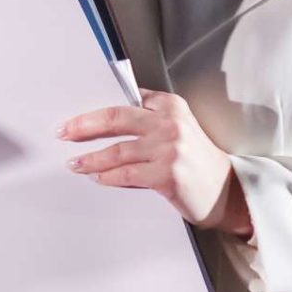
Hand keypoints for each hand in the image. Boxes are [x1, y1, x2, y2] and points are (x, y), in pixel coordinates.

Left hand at [59, 90, 251, 235]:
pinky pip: (126, 174)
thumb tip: (104, 120)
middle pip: (115, 118)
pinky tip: (97, 178)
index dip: (96, 108)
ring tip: (75, 163)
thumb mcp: (179, 128)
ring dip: (90, 159)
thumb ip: (149, 118)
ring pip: (117, 150)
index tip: (75, 116)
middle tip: (64, 132)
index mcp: (171, 106)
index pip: (125, 100)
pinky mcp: (167, 175)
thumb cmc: (198, 160)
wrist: (227, 191)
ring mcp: (169, 149)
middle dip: (83, 125)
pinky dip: (107, 177)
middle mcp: (170, 124)